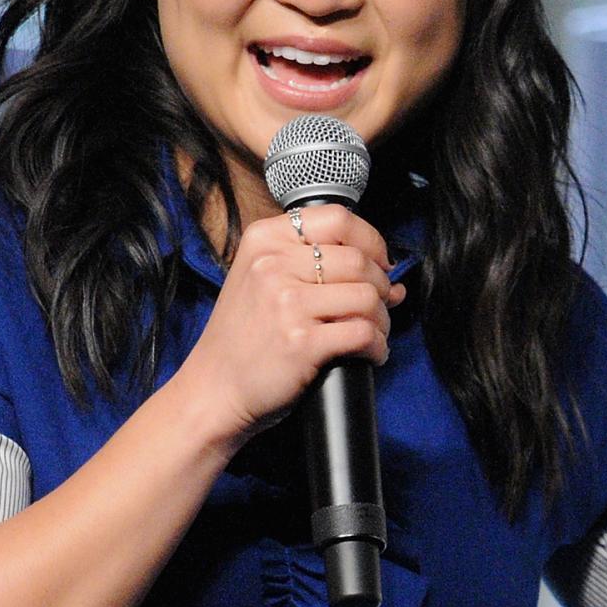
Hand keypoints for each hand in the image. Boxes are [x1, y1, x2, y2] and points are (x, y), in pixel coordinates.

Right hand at [176, 204, 403, 443]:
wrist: (214, 388)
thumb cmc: (245, 337)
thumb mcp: (263, 281)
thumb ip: (320, 268)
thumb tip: (393, 281)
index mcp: (264, 240)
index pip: (338, 219)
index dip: (371, 241)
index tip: (379, 264)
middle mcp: (273, 265)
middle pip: (359, 261)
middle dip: (380, 288)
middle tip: (376, 309)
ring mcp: (286, 303)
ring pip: (368, 297)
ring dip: (382, 320)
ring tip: (373, 334)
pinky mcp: (302, 341)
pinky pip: (365, 334)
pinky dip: (378, 347)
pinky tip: (370, 355)